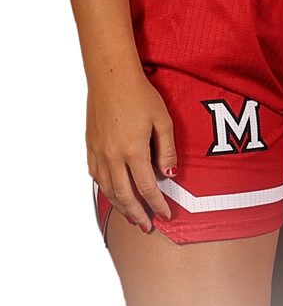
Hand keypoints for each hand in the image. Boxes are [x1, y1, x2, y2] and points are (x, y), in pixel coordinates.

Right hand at [86, 70, 176, 229]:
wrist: (111, 78)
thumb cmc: (141, 96)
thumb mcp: (164, 121)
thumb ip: (167, 150)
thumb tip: (170, 176)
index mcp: (133, 151)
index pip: (146, 188)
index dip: (157, 205)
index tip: (166, 215)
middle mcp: (112, 156)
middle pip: (124, 196)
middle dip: (137, 215)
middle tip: (148, 226)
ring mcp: (98, 153)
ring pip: (108, 190)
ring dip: (121, 207)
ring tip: (133, 217)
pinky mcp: (90, 148)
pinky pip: (97, 178)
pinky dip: (107, 191)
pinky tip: (116, 195)